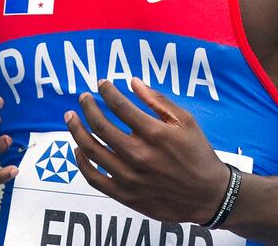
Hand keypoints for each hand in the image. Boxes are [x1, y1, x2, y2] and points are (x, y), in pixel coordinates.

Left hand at [65, 78, 231, 224]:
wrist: (207, 195)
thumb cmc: (198, 154)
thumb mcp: (186, 121)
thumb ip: (158, 101)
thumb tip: (133, 82)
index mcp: (155, 134)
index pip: (120, 106)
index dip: (107, 91)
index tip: (101, 84)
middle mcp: (139, 155)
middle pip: (100, 126)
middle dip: (88, 107)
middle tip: (83, 98)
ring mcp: (129, 177)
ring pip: (91, 150)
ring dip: (77, 130)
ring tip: (71, 118)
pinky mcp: (125, 195)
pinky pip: (93, 178)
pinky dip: (81, 162)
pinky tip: (78, 149)